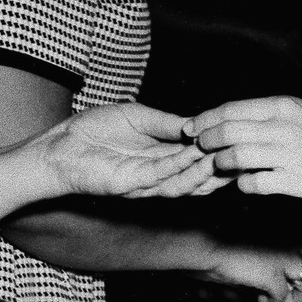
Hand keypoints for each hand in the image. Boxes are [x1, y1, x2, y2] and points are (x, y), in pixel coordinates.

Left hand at [43, 103, 227, 198]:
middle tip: (241, 157)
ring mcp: (143, 183)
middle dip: (217, 169)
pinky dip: (177, 166)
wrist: (61, 146)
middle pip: (194, 179)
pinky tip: (191, 154)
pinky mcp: (128, 184)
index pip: (194, 160)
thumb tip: (194, 124)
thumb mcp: (138, 117)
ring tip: (221, 156)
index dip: (215, 152)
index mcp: (159, 158)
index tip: (236, 140)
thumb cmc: (93, 131)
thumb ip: (166, 122)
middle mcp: (155, 175)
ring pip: (181, 184)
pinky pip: (158, 176)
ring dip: (201, 171)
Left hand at [186, 96, 301, 200]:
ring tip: (223, 168)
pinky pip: (253, 184)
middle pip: (227, 132)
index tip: (191, 127)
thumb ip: (271, 116)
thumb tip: (235, 121)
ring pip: (235, 157)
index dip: (205, 119)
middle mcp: (283, 127)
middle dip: (206, 142)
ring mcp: (288, 154)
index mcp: (283, 105)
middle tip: (201, 149)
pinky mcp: (294, 181)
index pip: (231, 109)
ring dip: (222, 164)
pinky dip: (243, 185)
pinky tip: (247, 184)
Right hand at [200, 239, 301, 301]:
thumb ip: (286, 265)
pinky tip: (259, 297)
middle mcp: (293, 246)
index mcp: (292, 238)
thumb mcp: (266, 256)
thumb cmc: (236, 254)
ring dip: (294, 300)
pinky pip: (282, 297)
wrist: (214, 250)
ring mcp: (286, 259)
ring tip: (275, 299)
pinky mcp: (275, 275)